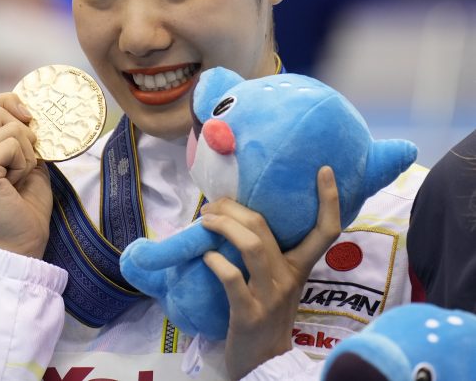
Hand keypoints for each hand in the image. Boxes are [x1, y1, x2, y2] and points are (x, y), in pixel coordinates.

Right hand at [0, 94, 51, 258]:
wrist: (20, 247)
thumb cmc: (23, 210)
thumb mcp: (23, 161)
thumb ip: (19, 134)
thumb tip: (25, 108)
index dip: (10, 104)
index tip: (29, 124)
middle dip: (24, 135)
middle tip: (22, 167)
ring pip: (9, 126)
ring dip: (26, 153)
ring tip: (17, 179)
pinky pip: (12, 144)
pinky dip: (24, 163)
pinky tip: (14, 185)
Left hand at [200, 166, 340, 379]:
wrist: (265, 363)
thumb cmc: (266, 314)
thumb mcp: (277, 281)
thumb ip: (269, 252)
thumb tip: (240, 215)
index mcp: (300, 267)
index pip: (326, 230)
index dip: (329, 200)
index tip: (325, 170)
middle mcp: (289, 277)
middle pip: (265, 227)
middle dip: (233, 207)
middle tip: (212, 204)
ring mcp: (270, 295)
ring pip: (251, 246)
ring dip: (223, 226)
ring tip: (205, 220)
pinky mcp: (249, 313)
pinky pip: (231, 279)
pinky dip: (214, 262)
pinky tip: (204, 255)